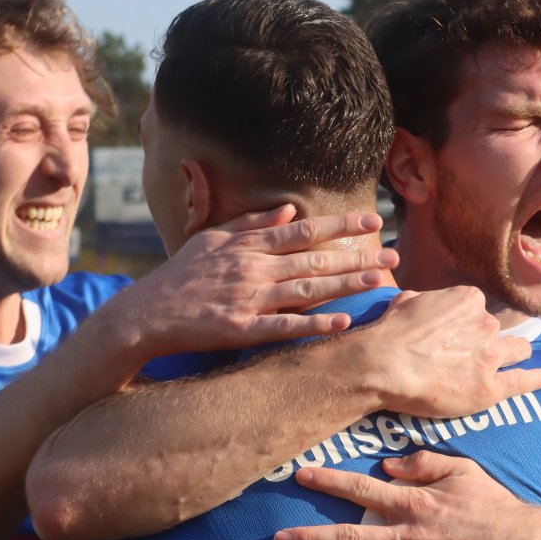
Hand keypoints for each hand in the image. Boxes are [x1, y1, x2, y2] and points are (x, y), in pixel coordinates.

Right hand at [118, 205, 400, 358]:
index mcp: (248, 245)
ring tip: (379, 281)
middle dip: (357, 255)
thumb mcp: (212, 238)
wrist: (146, 313)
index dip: (341, 224)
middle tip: (394, 255)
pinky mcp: (241, 330)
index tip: (373, 219)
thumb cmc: (180, 276)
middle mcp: (253, 269)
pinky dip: (314, 325)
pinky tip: (343, 323)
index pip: (304, 230)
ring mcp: (249, 300)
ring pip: (307, 289)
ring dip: (346, 285)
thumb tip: (289, 209)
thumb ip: (253, 222)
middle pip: (314, 258)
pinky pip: (285, 328)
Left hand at [273, 451, 534, 539]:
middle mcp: (408, 538)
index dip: (330, 481)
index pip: (362, 490)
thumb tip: (386, 467)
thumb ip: (422, 464)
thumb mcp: (462, 470)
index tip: (300, 476)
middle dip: (311, 539)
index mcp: (413, 505)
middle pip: (351, 538)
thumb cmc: (494, 505)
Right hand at [354, 286, 540, 417]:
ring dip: (516, 354)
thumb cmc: (389, 333)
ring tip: (519, 359)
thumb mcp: (406, 301)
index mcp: (468, 300)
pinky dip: (535, 379)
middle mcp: (485, 324)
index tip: (456, 332)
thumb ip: (426, 302)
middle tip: (477, 351)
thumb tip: (422, 306)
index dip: (466, 322)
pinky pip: (521, 382)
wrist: (384, 365)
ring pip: (516, 351)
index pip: (476, 309)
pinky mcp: (489, 387)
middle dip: (488, 338)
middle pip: (496, 330)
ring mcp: (490, 356)